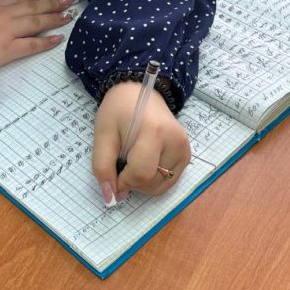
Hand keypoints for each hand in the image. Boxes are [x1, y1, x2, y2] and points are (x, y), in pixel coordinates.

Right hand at [0, 0, 76, 73]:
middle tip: (70, 0)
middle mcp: (4, 14)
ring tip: (69, 14)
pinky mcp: (9, 50)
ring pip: (37, 22)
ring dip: (55, 17)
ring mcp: (9, 31)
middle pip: (33, 7)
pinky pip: (33, 45)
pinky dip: (47, 41)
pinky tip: (59, 37)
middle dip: (53, 3)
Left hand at [92, 81, 190, 202]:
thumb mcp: (103, 135)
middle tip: (122, 159)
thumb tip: (111, 197)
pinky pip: (168, 182)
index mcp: (154, 132)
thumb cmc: (118, 111)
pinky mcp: (186, 156)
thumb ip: (103, 167)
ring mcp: (184, 150)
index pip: (140, 174)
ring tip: (134, 159)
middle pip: (151, 183)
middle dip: (131, 181)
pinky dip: (153, 180)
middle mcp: (176, 142)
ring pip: (161, 187)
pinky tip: (145, 162)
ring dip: (142, 182)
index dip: (122, 181)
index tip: (112, 172)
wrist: (139, 92)